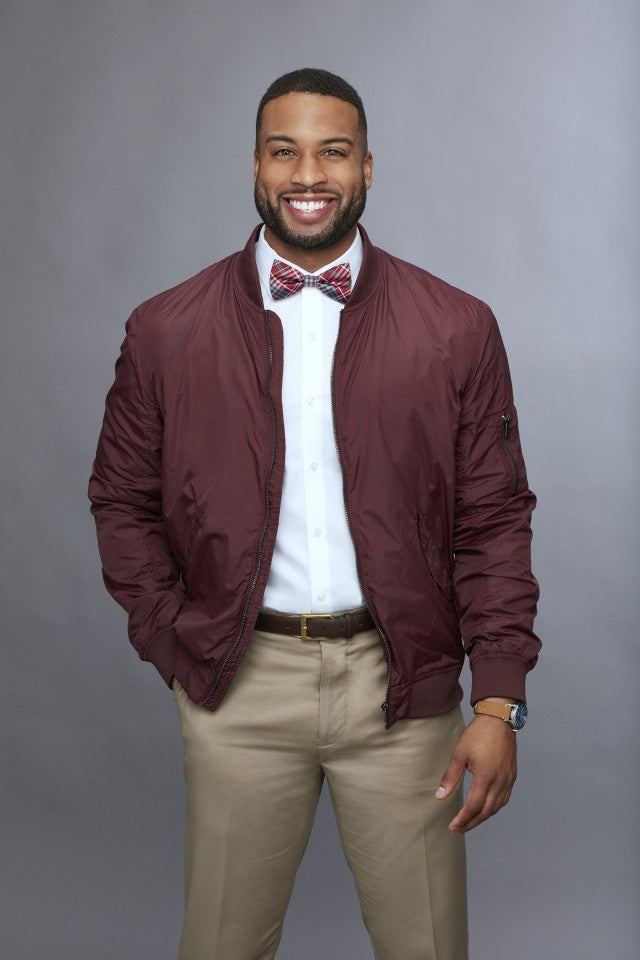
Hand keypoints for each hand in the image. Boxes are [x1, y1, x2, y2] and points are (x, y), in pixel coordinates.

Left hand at [435, 715, 516, 833]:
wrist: (498, 719)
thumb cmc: (478, 734)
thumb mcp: (459, 754)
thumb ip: (450, 777)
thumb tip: (440, 796)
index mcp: (486, 778)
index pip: (474, 807)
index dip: (463, 819)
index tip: (453, 827)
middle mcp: (500, 782)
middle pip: (486, 811)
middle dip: (472, 823)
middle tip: (458, 829)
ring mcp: (508, 779)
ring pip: (497, 807)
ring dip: (483, 817)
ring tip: (469, 821)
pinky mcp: (512, 775)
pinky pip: (504, 798)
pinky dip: (494, 807)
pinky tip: (486, 807)